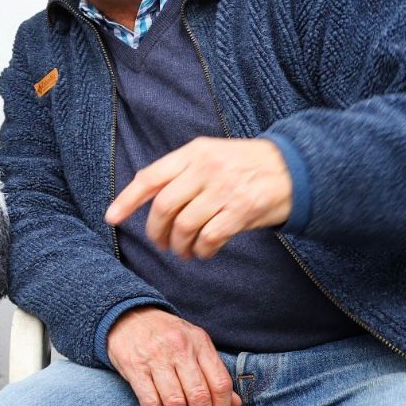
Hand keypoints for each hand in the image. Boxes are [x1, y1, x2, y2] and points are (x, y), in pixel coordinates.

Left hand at [105, 137, 291, 258]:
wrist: (294, 168)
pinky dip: (202, 250)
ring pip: (185, 226)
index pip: (150, 176)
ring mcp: (224, 189)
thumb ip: (181, 171)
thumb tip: (148, 197)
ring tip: (184, 251)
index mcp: (193, 153)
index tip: (111, 217)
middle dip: (156, 231)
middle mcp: (205, 169)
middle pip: (164, 206)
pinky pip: (210, 238)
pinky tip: (204, 252)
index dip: (127, 199)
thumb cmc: (244, 165)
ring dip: (179, 245)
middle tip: (161, 243)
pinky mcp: (242, 210)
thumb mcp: (210, 155)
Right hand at [107, 307, 239, 405]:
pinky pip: (151, 402)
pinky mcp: (135, 367)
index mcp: (199, 342)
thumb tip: (234, 403)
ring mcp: (156, 357)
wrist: (128, 316)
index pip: (220, 383)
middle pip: (199, 397)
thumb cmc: (166, 334)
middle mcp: (179, 348)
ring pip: (175, 403)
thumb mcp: (194, 343)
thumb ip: (213, 371)